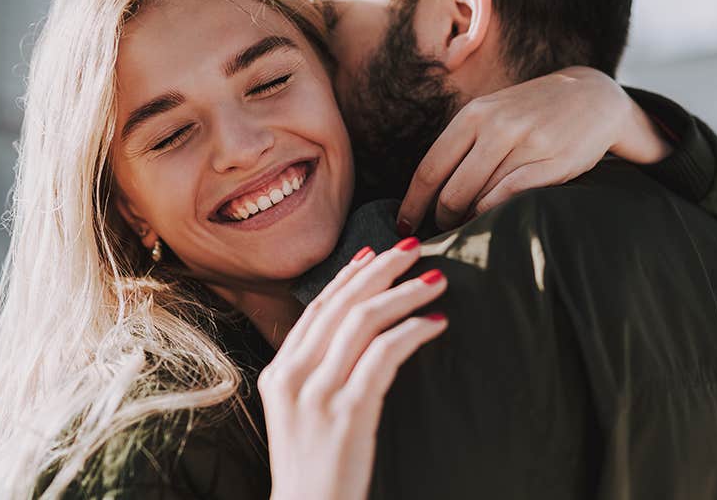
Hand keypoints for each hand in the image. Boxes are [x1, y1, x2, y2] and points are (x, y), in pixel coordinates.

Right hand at [260, 239, 447, 499]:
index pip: (317, 308)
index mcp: (280, 372)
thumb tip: (353, 331)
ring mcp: (318, 394)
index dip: (350, 275)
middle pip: (341, 304)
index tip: (376, 252)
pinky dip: (413, 332)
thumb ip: (318, 373)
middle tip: (415, 248)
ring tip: (436, 281)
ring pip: (364, 321)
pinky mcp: (347, 413)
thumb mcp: (302, 413)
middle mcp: (293, 376)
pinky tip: (436, 324)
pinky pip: (384, 355)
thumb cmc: (316, 468)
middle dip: (381, 270)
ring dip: (404, 293)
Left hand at [397, 66, 673, 232]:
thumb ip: (462, 145)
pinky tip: (490, 221)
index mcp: (473, 115)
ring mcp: (525, 145)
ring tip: (464, 230)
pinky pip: (509, 199)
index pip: (430, 169)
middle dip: (441, 219)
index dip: (412, 203)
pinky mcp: (552, 163)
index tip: (404, 225)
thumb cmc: (532, 113)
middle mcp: (496, 127)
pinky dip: (493, 215)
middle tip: (440, 232)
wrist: (593, 97)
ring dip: (467, 221)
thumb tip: (426, 193)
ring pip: (479, 198)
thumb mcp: (492, 114)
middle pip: (451, 191)